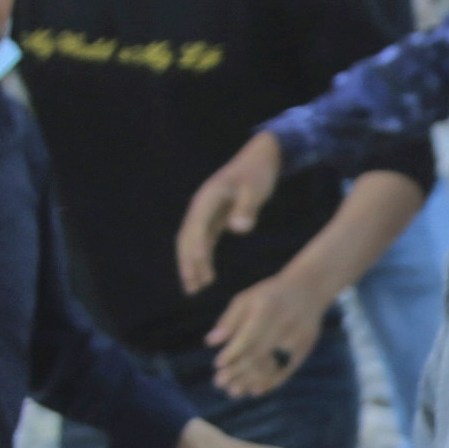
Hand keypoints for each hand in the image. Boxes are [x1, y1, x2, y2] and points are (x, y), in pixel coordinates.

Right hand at [175, 131, 288, 294]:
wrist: (260, 157)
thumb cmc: (258, 172)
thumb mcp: (256, 189)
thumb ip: (247, 208)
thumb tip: (238, 229)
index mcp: (207, 199)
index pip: (197, 228)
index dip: (196, 250)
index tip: (198, 271)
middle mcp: (201, 207)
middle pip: (187, 239)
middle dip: (188, 264)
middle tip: (192, 289)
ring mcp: (205, 213)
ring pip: (192, 243)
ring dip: (192, 265)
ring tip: (195, 290)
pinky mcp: (214, 218)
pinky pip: (203, 242)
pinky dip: (202, 259)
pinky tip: (207, 277)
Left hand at [208, 262, 337, 400]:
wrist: (308, 290)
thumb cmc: (269, 296)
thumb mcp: (247, 299)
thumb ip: (229, 320)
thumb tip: (211, 342)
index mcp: (268, 308)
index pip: (249, 336)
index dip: (233, 352)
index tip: (218, 365)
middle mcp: (285, 324)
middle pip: (260, 354)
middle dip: (238, 371)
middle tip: (220, 383)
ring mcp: (298, 338)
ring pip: (272, 366)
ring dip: (251, 381)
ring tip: (234, 392)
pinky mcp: (305, 348)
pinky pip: (287, 370)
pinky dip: (271, 382)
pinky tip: (255, 390)